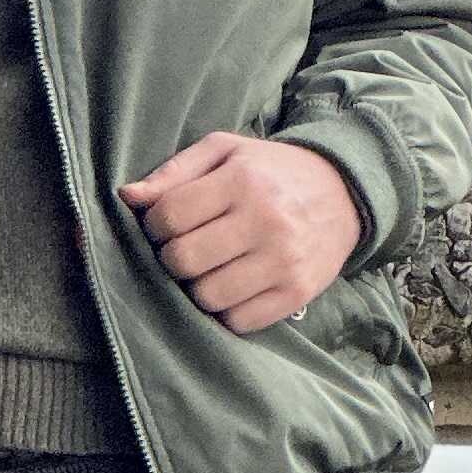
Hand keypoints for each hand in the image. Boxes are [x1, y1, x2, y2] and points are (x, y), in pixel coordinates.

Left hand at [119, 131, 361, 334]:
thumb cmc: (270, 171)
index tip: (167, 224)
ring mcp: (284, 261)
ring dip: (198, 287)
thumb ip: (173, 172)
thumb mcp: (224, 151)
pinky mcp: (296, 293)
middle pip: (182, 260)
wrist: (345, 192)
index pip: (168, 215)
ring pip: (207, 296)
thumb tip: (126, 197)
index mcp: (242, 180)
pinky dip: (226, 310)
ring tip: (211, 268)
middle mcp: (265, 220)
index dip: (154, 225)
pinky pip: (238, 321)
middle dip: (172, 258)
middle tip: (186, 249)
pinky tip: (233, 287)